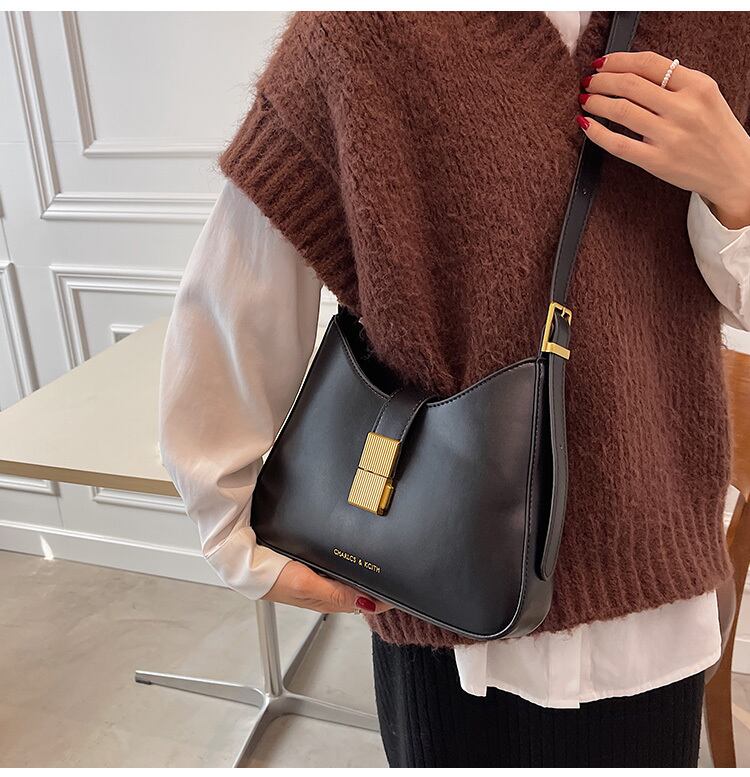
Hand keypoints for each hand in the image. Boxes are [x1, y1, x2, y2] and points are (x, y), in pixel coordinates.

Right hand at [261, 559, 393, 613]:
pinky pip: (338, 572)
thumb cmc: (272, 577)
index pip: (365, 601)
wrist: (247, 564)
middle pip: (360, 592)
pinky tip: (353, 559)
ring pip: (350, 582)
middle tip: (398, 576)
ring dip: (364, 576)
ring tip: (382, 568)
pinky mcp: (313, 571)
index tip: (402, 592)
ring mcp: (320, 582)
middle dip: (378, 585)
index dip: (384, 598)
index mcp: (329, 600)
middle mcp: (327, 593)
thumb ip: (336, 592)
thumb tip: (366, 601)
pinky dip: (349, 568)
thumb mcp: (307, 584)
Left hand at [577, 50, 749, 228]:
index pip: (649, 63)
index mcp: (697, 86)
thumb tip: (630, 71)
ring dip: (596, 102)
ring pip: (620, 111)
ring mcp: (670, 136)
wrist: (733, 170)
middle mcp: (684, 109)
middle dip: (602, 80)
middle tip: (589, 82)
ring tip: (586, 100)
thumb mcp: (705, 97)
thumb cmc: (714, 132)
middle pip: (630, 84)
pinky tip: (586, 124)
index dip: (618, 60)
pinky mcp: (657, 161)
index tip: (601, 63)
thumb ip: (675, 83)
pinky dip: (596, 132)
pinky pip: (617, 144)